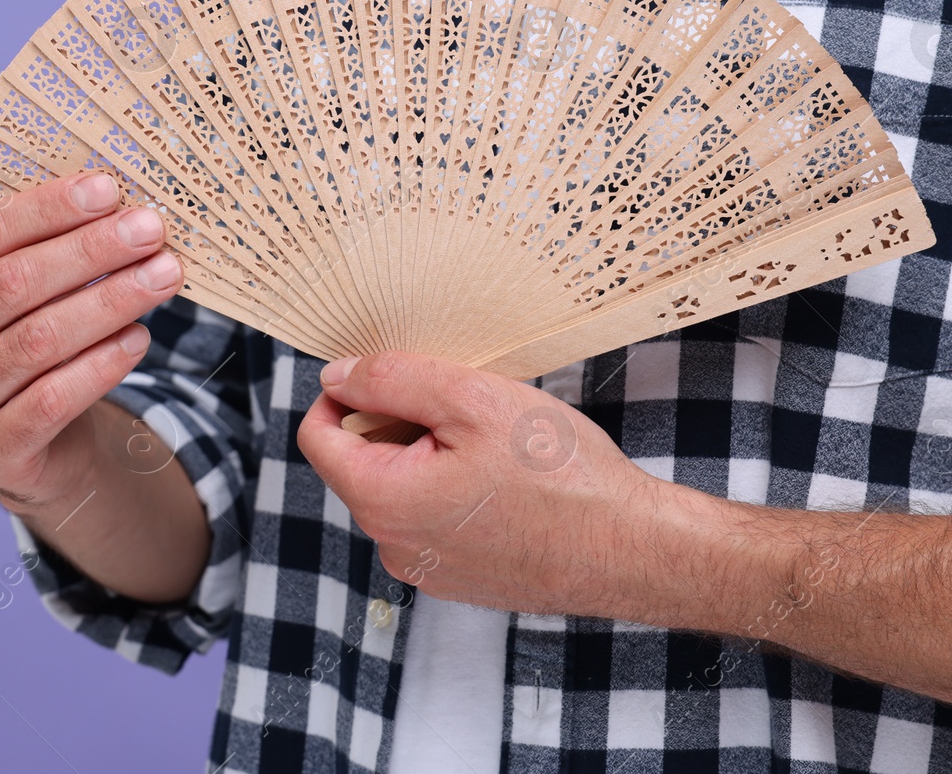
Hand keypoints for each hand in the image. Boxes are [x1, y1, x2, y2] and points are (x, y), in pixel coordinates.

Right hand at [0, 174, 182, 509]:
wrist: (27, 446)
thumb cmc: (24, 343)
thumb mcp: (18, 293)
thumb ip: (43, 246)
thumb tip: (114, 200)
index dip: (47, 208)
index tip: (109, 190)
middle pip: (10, 283)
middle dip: (89, 250)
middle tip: (150, 231)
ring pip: (36, 340)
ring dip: (109, 300)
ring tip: (163, 276)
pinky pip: (52, 399)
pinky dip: (102, 363)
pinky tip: (139, 337)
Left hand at [295, 351, 727, 621]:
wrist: (633, 550)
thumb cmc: (561, 475)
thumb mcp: (472, 399)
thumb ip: (392, 380)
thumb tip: (337, 375)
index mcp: (384, 502)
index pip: (318, 436)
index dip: (344, 392)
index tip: (391, 372)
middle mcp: (394, 545)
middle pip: (361, 461)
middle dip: (399, 421)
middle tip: (463, 402)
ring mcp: (427, 568)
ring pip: (400, 488)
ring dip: (430, 454)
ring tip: (492, 441)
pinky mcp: (461, 578)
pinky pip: (433, 518)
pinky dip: (455, 488)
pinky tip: (505, 476)